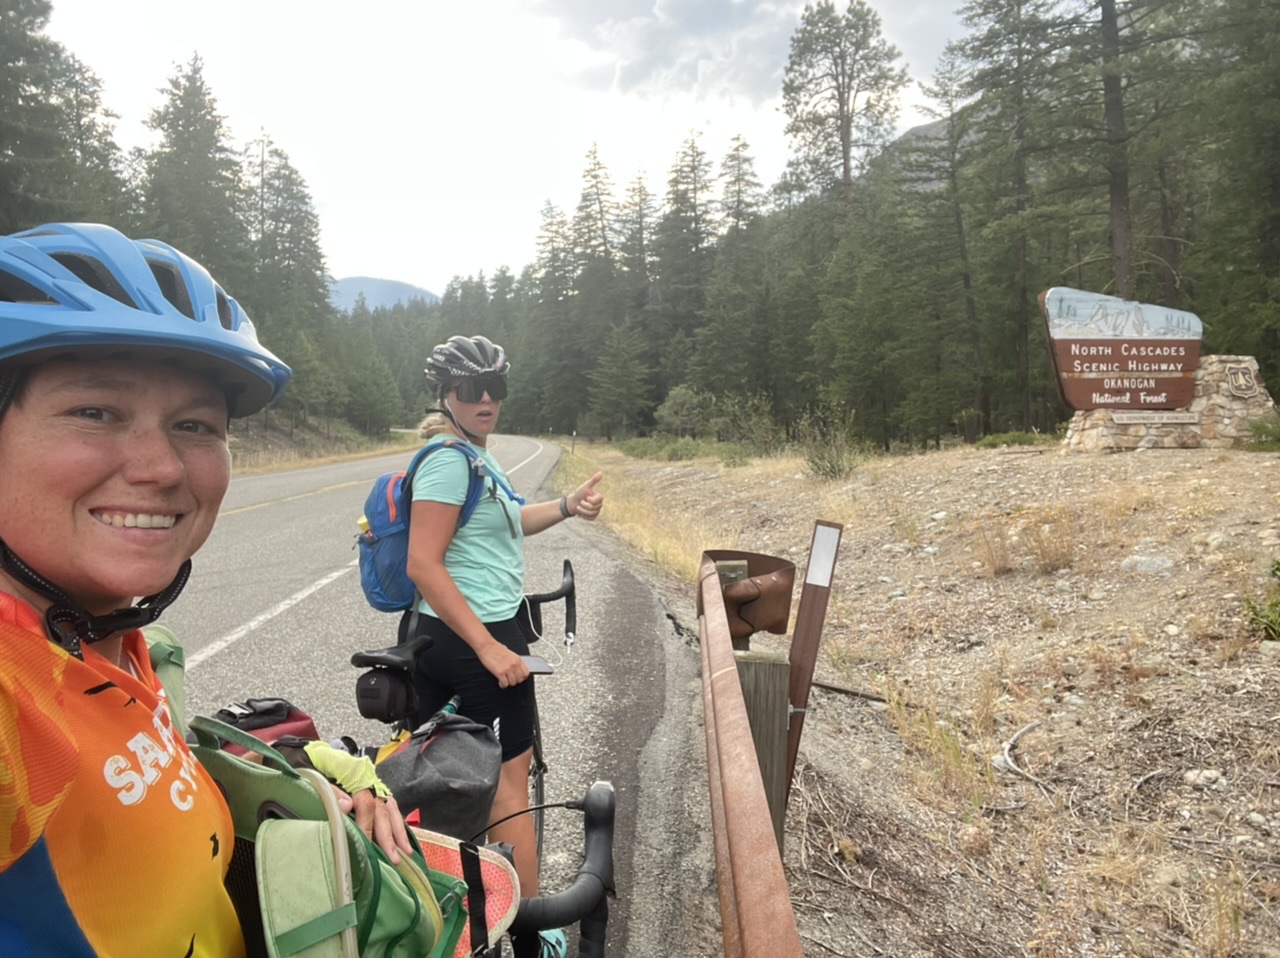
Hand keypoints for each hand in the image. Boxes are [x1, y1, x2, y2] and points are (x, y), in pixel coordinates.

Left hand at [300, 740, 413, 863]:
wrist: (306, 756)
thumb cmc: (309, 767)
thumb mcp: (313, 776)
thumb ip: (330, 792)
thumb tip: (347, 806)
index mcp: (354, 776)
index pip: (366, 805)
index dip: (367, 826)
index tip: (367, 845)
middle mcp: (367, 780)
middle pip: (382, 809)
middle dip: (389, 835)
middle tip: (395, 857)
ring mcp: (371, 785)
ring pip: (389, 808)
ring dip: (398, 831)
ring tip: (406, 851)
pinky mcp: (370, 790)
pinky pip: (388, 806)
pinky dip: (395, 822)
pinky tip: (401, 837)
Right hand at [477, 638, 528, 687]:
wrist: (486, 646)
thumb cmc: (495, 648)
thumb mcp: (509, 653)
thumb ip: (513, 660)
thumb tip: (515, 667)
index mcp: (517, 659)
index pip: (526, 673)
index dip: (522, 677)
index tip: (518, 678)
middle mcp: (514, 664)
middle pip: (520, 679)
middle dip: (515, 681)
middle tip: (510, 680)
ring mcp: (507, 669)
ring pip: (513, 683)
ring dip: (508, 683)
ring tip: (504, 681)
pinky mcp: (500, 672)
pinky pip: (504, 683)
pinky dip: (502, 685)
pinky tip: (500, 682)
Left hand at [568, 472, 603, 520]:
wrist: (573, 502)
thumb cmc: (579, 493)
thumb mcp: (586, 486)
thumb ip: (594, 480)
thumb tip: (601, 472)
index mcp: (599, 497)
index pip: (597, 501)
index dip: (589, 500)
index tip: (585, 497)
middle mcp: (600, 504)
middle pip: (593, 508)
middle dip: (584, 505)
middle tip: (581, 502)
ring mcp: (597, 511)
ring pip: (592, 514)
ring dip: (583, 511)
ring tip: (579, 507)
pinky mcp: (593, 517)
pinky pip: (591, 518)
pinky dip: (584, 516)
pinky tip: (581, 512)